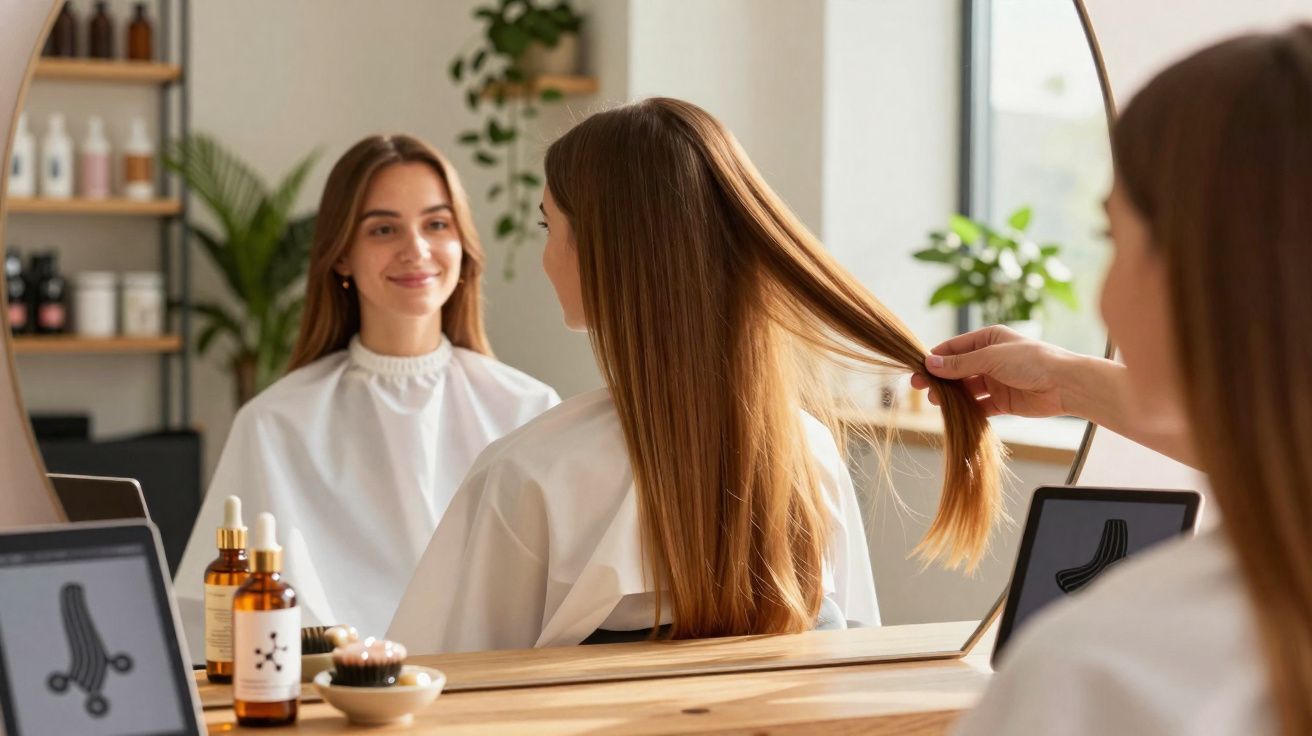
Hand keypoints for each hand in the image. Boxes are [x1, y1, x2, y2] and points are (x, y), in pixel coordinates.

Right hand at [910, 325, 1076, 418]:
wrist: (1065, 385)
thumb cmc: (1031, 361)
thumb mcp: (990, 357)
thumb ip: (960, 364)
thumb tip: (930, 364)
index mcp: (988, 340)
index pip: (954, 348)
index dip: (935, 359)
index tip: (918, 370)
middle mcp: (990, 359)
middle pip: (957, 370)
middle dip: (940, 379)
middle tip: (921, 389)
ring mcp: (996, 381)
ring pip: (966, 388)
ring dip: (951, 394)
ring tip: (936, 401)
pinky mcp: (1003, 401)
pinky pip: (979, 405)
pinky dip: (966, 409)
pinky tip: (954, 413)